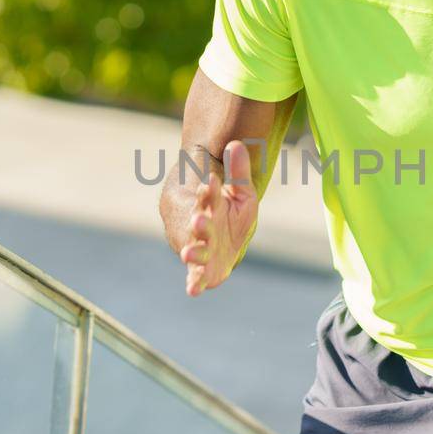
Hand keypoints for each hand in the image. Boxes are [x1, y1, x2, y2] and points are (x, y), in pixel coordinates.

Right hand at [179, 140, 259, 296]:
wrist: (221, 240)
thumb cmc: (230, 213)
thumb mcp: (242, 193)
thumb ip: (238, 171)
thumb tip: (236, 143)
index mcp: (209, 206)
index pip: (207, 196)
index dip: (208, 190)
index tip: (210, 181)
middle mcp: (200, 227)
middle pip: (198, 224)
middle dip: (199, 223)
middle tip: (199, 220)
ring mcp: (200, 248)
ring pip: (194, 250)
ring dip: (193, 252)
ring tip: (190, 254)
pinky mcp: (202, 269)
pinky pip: (196, 277)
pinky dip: (194, 282)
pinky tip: (193, 290)